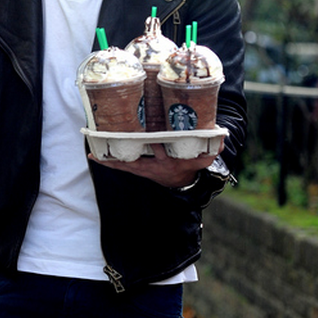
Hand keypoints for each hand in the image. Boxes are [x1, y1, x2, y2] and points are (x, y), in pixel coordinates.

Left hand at [88, 139, 223, 188]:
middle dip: (121, 158)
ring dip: (109, 159)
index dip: (158, 151)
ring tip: (93, 153)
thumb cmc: (189, 163)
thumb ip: (214, 147)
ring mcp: (143, 168)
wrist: (181, 179)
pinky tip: (94, 155)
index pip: (162, 157)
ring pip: (124, 164)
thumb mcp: (203, 158)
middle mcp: (153, 167)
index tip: (156, 144)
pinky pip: (119, 165)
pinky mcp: (136, 168)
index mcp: (168, 163)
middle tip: (106, 153)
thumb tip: (223, 137)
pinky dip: (107, 160)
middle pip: (134, 163)